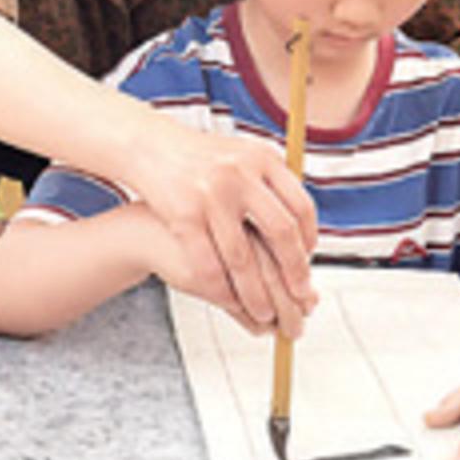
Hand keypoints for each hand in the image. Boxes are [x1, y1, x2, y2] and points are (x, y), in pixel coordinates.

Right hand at [127, 120, 317, 330]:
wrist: (150, 147)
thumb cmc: (200, 157)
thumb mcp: (242, 156)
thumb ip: (271, 182)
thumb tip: (304, 221)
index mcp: (261, 158)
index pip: (300, 206)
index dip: (309, 238)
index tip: (308, 257)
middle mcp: (240, 174)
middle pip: (280, 232)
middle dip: (294, 271)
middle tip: (301, 294)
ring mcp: (211, 195)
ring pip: (243, 258)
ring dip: (256, 293)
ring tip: (265, 312)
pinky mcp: (184, 215)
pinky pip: (207, 263)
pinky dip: (220, 289)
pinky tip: (227, 301)